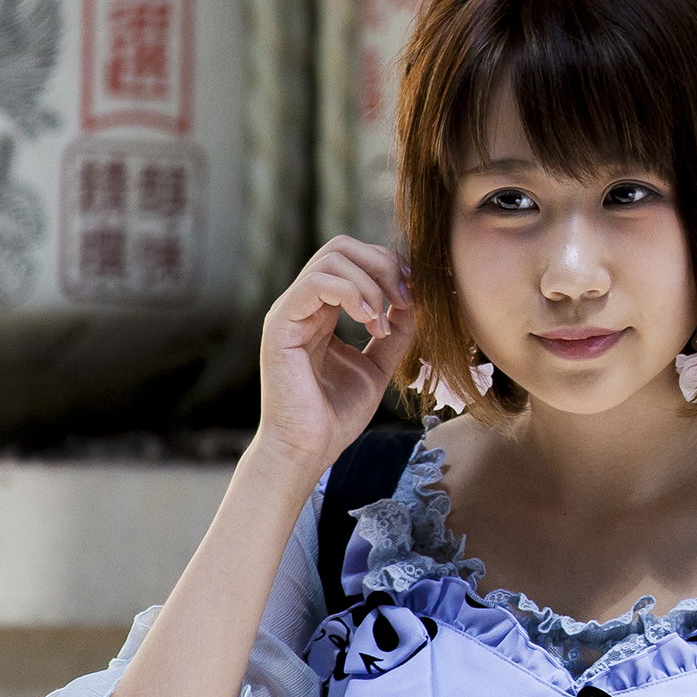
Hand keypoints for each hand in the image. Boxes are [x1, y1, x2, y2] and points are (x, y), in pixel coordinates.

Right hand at [255, 236, 415, 472]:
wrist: (308, 450)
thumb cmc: (336, 415)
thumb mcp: (378, 366)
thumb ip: (395, 332)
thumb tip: (415, 300)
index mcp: (323, 310)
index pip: (355, 259)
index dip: (391, 268)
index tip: (416, 297)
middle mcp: (304, 304)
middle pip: (343, 247)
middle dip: (384, 264)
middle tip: (406, 300)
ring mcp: (290, 311)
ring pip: (332, 258)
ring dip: (372, 283)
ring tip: (383, 322)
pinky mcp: (281, 324)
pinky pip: (316, 283)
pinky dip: (352, 293)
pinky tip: (369, 323)